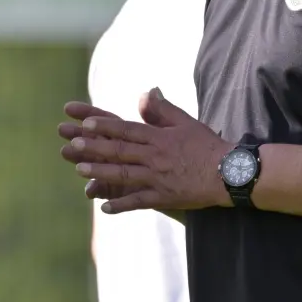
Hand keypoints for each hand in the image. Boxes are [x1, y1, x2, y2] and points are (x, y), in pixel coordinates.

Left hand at [58, 88, 231, 214]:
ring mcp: (158, 178)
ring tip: (79, 170)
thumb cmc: (208, 146)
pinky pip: (138, 202)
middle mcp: (155, 157)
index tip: (86, 123)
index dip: (105, 126)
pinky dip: (121, 205)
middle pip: (120, 151)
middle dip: (94, 148)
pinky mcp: (164, 197)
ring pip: (124, 174)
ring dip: (100, 172)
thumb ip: (163, 110)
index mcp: (159, 138)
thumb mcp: (186, 122)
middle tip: (73, 145)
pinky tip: (104, 207)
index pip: (127, 129)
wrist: (229, 173)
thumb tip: (145, 93)